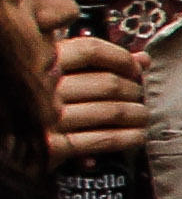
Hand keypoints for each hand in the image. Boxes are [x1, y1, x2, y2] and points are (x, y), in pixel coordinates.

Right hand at [46, 30, 150, 158]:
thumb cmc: (23, 96)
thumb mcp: (40, 64)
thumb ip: (85, 55)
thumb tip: (142, 58)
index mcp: (37, 61)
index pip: (90, 51)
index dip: (120, 58)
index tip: (134, 67)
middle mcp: (42, 89)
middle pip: (107, 83)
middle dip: (133, 90)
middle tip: (139, 94)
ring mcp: (47, 119)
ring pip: (112, 112)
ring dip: (137, 114)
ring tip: (141, 114)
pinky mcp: (52, 147)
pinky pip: (103, 140)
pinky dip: (128, 137)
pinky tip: (137, 135)